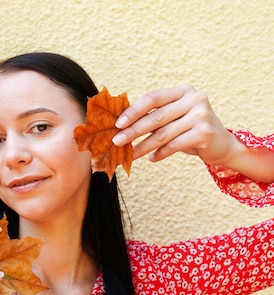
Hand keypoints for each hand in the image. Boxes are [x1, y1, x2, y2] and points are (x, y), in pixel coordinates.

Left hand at [112, 84, 238, 165]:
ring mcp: (201, 115)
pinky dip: (160, 153)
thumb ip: (154, 116)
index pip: (153, 98)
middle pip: (156, 117)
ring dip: (143, 146)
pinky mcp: (204, 133)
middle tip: (117, 141)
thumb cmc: (190, 129)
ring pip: (163, 134)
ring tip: (130, 155)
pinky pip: (174, 145)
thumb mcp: (175, 117)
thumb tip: (122, 126)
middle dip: (133, 131)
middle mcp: (194, 99)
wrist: (222, 144)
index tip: (117, 124)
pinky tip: (151, 159)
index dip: (133, 111)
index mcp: (183, 91)